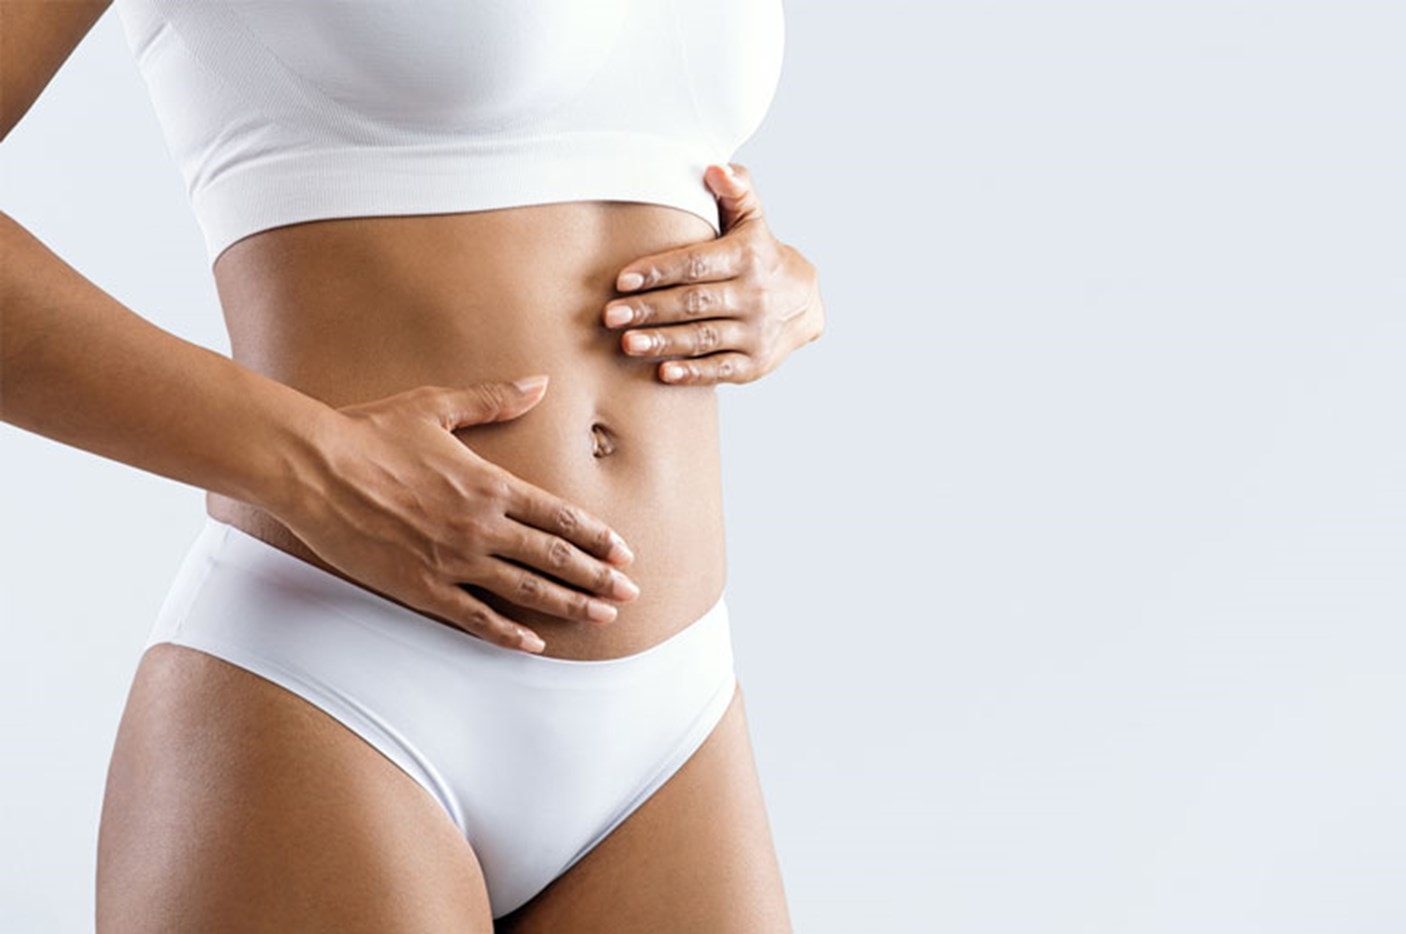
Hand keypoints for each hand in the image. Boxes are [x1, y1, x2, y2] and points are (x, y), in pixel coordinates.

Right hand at [270, 376, 638, 653]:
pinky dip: (508, 634)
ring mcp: (453, 560)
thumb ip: (495, 399)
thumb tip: (539, 382)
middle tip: (630, 594)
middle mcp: (481, 525)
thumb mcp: (438, 406)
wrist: (313, 467)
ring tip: (603, 618)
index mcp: (490, 483)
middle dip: (598, 578)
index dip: (598, 538)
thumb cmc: (371, 432)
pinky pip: (475, 617)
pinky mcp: (421, 587)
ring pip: (526, 591)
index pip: (560, 517)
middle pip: (555, 558)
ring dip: (570, 606)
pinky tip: (534, 644)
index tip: (624, 553)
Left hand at [604, 162, 824, 384]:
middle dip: (650, 309)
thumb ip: (735, 190)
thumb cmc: (760, 254)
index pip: (697, 263)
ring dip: (664, 342)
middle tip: (610, 315)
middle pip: (694, 303)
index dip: (659, 270)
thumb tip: (714, 168)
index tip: (622, 279)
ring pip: (703, 338)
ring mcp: (755, 333)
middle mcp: (754, 296)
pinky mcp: (754, 364)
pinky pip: (720, 370)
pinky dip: (692, 374)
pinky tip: (663, 373)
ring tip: (627, 344)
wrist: (805, 303)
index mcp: (748, 257)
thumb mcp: (753, 219)